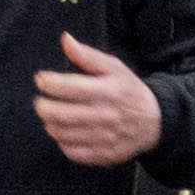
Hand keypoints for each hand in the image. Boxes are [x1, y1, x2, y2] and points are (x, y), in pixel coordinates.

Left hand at [32, 35, 162, 165]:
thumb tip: (65, 39)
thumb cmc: (129, 91)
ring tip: (50, 116)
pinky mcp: (103, 154)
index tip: (41, 80)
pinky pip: (73, 152)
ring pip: (63, 134)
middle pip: (61, 115)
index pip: (70, 88)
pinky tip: (64, 132)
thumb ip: (88, 55)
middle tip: (40, 101)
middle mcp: (105, 116)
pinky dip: (62, 142)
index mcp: (108, 91)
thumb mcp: (114, 67)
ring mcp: (104, 138)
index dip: (49, 83)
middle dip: (43, 107)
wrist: (154, 122)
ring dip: (50, 124)